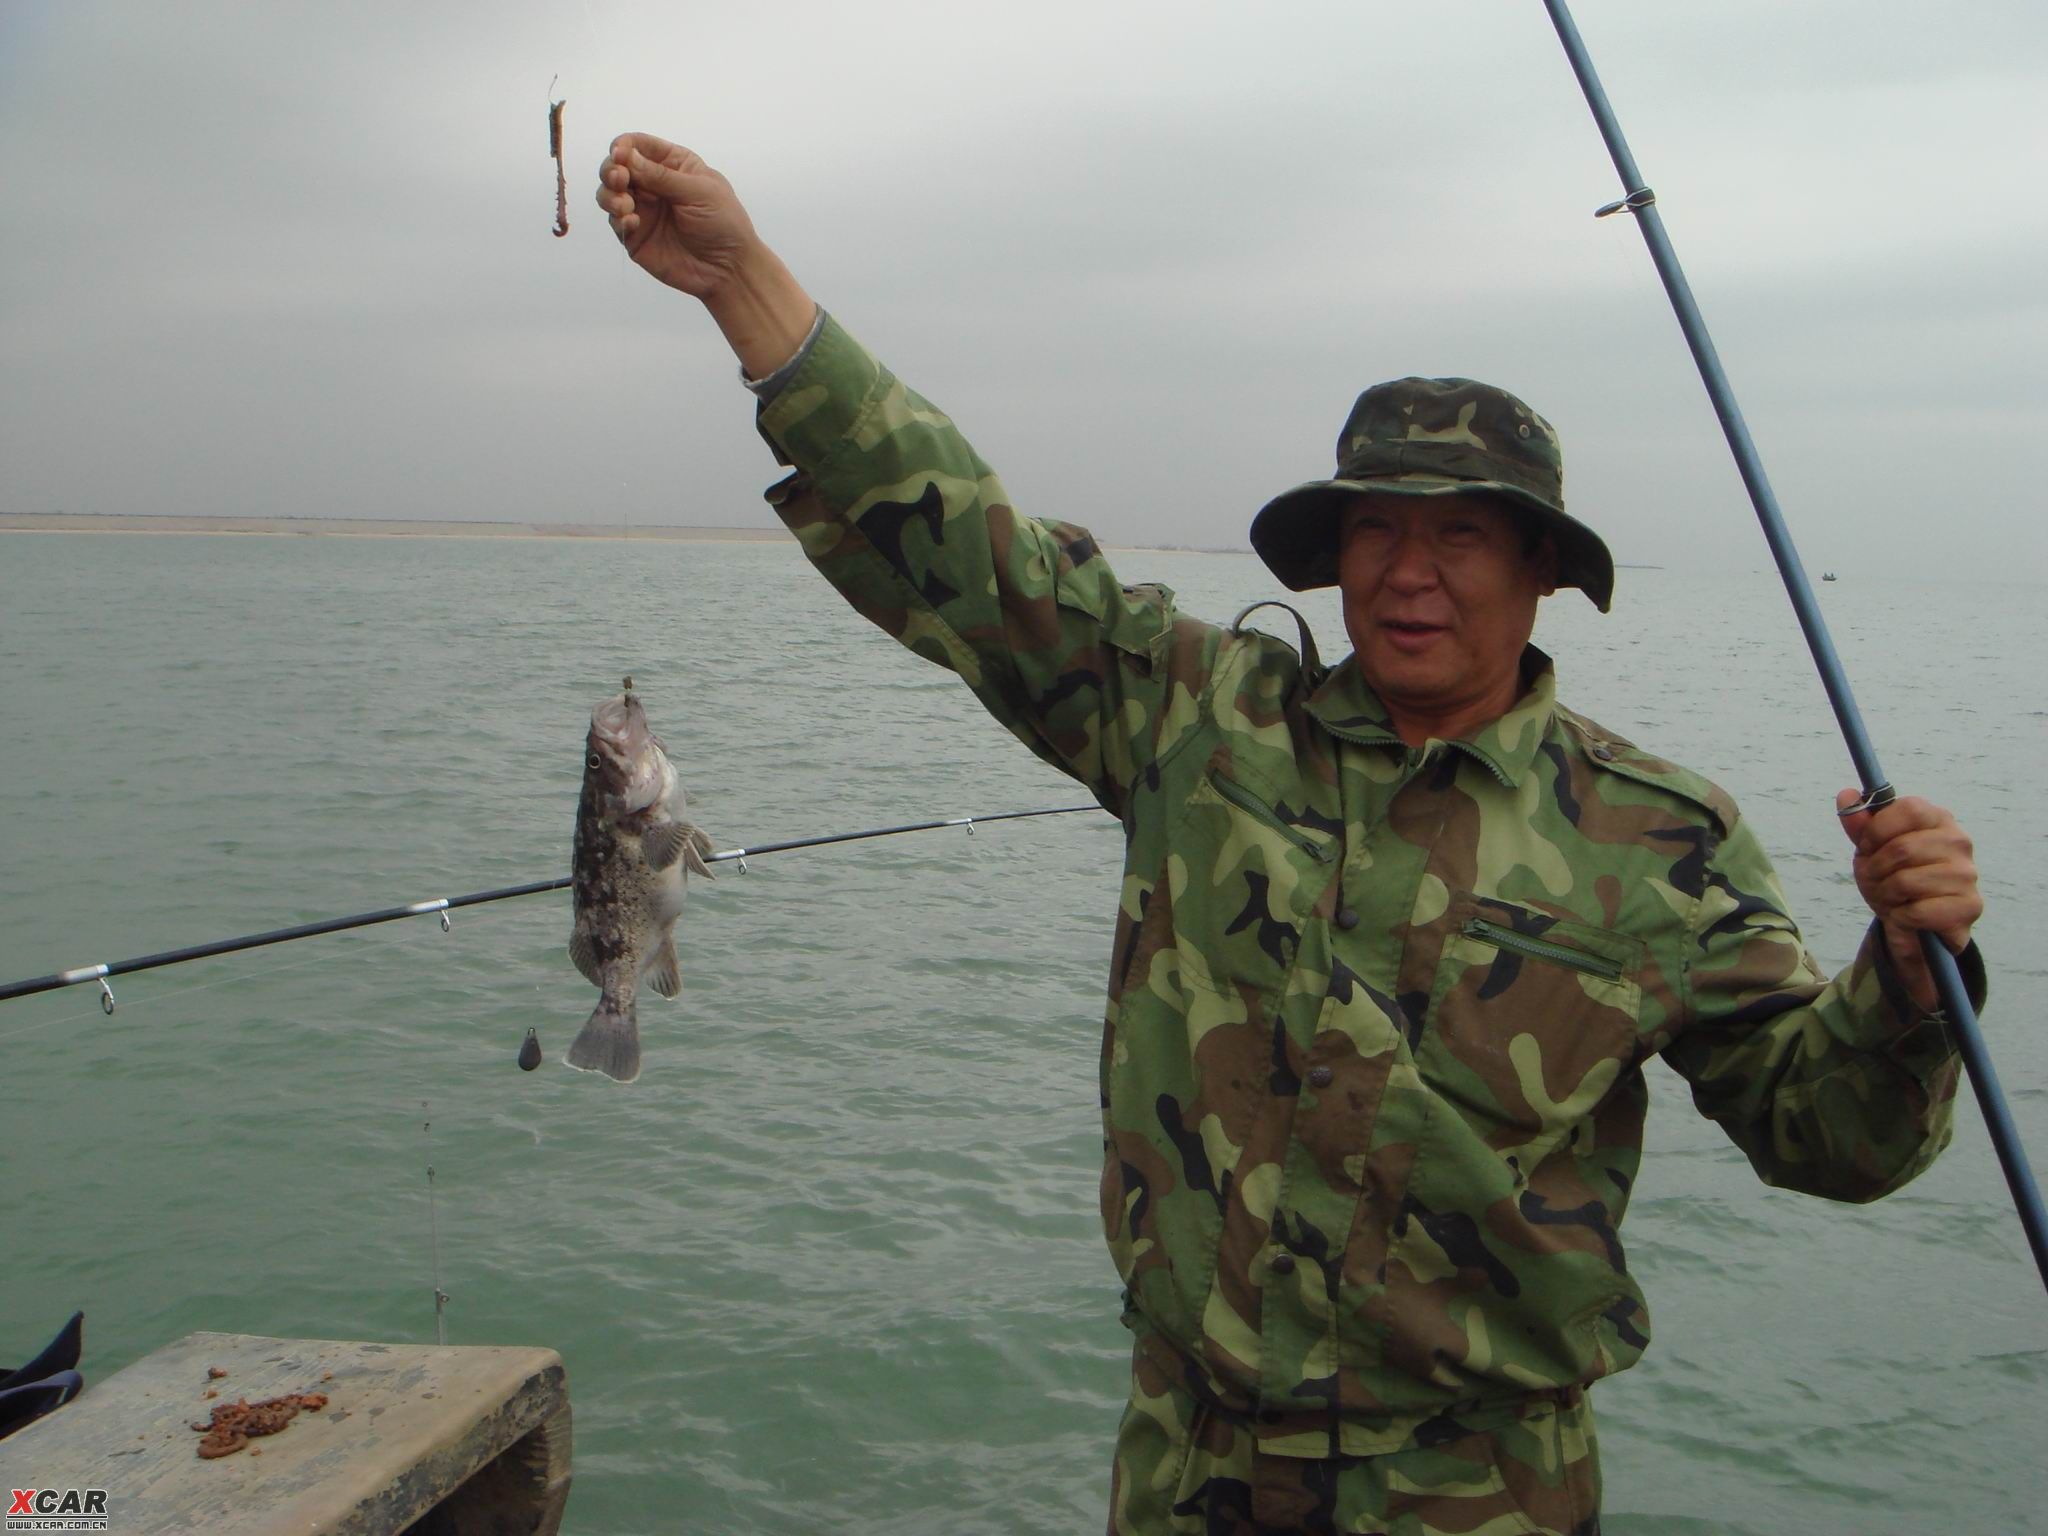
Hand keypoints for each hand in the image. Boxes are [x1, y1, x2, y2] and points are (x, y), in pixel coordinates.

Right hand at [595, 133, 816, 378]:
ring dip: (609, 195)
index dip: (623, 146)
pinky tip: (633, 223)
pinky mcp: (636, 236)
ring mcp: (643, 210)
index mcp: (672, 164)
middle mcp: (653, 184)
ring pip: (609, 193)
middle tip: (619, 180)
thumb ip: (660, 175)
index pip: (638, 145)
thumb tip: (626, 156)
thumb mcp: (698, 191)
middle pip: (616, 167)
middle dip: (611, 170)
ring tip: (624, 205)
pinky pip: (616, 222)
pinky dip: (618, 219)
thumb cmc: (723, 223)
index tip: (619, 155)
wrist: (729, 268)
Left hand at [1836, 790, 1982, 1010]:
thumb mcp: (1870, 850)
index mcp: (1938, 819)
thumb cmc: (1893, 878)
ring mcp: (1968, 874)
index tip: (1867, 846)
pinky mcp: (1969, 906)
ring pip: (1907, 882)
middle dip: (1876, 869)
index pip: (1909, 809)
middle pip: (1902, 848)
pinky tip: (1906, 915)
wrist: (1914, 924)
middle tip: (1875, 879)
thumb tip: (1846, 794)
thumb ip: (1860, 825)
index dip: (1877, 829)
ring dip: (1886, 895)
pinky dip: (1901, 916)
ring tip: (1891, 897)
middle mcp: (1959, 842)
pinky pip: (1917, 911)